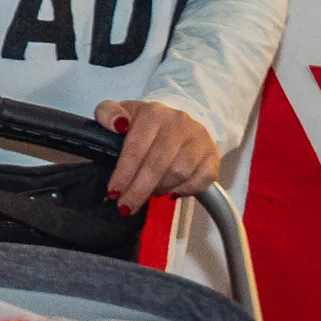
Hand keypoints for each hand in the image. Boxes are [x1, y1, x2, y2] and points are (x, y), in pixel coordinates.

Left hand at [98, 100, 219, 209]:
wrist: (179, 123)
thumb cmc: (144, 124)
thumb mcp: (121, 113)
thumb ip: (108, 114)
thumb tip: (116, 124)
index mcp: (153, 113)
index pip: (136, 147)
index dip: (124, 173)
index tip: (113, 192)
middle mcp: (179, 124)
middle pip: (157, 164)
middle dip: (138, 190)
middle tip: (125, 207)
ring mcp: (199, 140)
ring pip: (178, 174)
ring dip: (159, 189)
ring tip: (148, 192)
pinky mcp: (212, 156)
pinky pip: (200, 181)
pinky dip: (183, 191)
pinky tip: (170, 191)